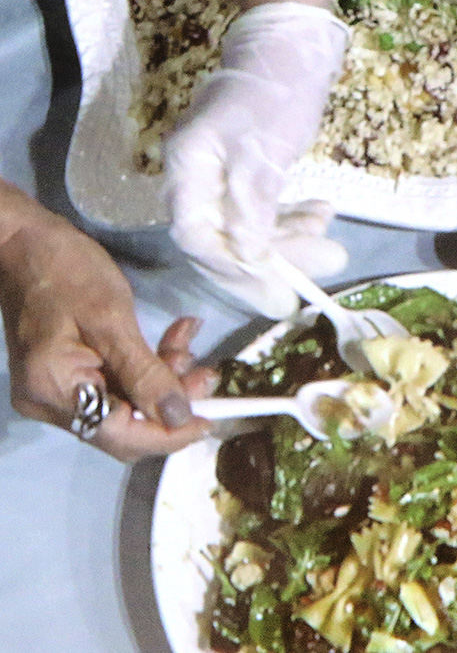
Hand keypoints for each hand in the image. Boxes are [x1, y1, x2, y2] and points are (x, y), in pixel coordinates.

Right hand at [0, 207, 212, 460]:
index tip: (210, 418)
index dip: (169, 433)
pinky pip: (118, 385)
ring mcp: (57, 390)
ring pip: (127, 404)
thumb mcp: (112, 319)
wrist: (26, 242)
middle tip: (206, 374)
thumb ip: (145, 373)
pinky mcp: (69, 375)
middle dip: (171, 402)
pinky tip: (172, 339)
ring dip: (164, 378)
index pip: (120, 435)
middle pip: (126, 426)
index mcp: (53, 389)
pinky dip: (147, 366)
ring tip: (185, 342)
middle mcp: (49, 402)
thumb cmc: (64, 271)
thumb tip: (179, 417)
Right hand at [166, 2, 349, 318]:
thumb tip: (247, 256)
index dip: (235, 270)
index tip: (278, 289)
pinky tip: (323, 212)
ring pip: (250, 230)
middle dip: (277, 260)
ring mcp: (221, 176)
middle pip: (226, 241)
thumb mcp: (263, 151)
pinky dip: (294, 219)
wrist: (292, 47)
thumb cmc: (275, 91)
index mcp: (188, 168)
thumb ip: (251, 206)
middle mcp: (196, 177)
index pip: (198, 238)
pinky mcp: (248, 174)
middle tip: (324, 268)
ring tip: (332, 238)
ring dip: (292, 240)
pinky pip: (265, 211)